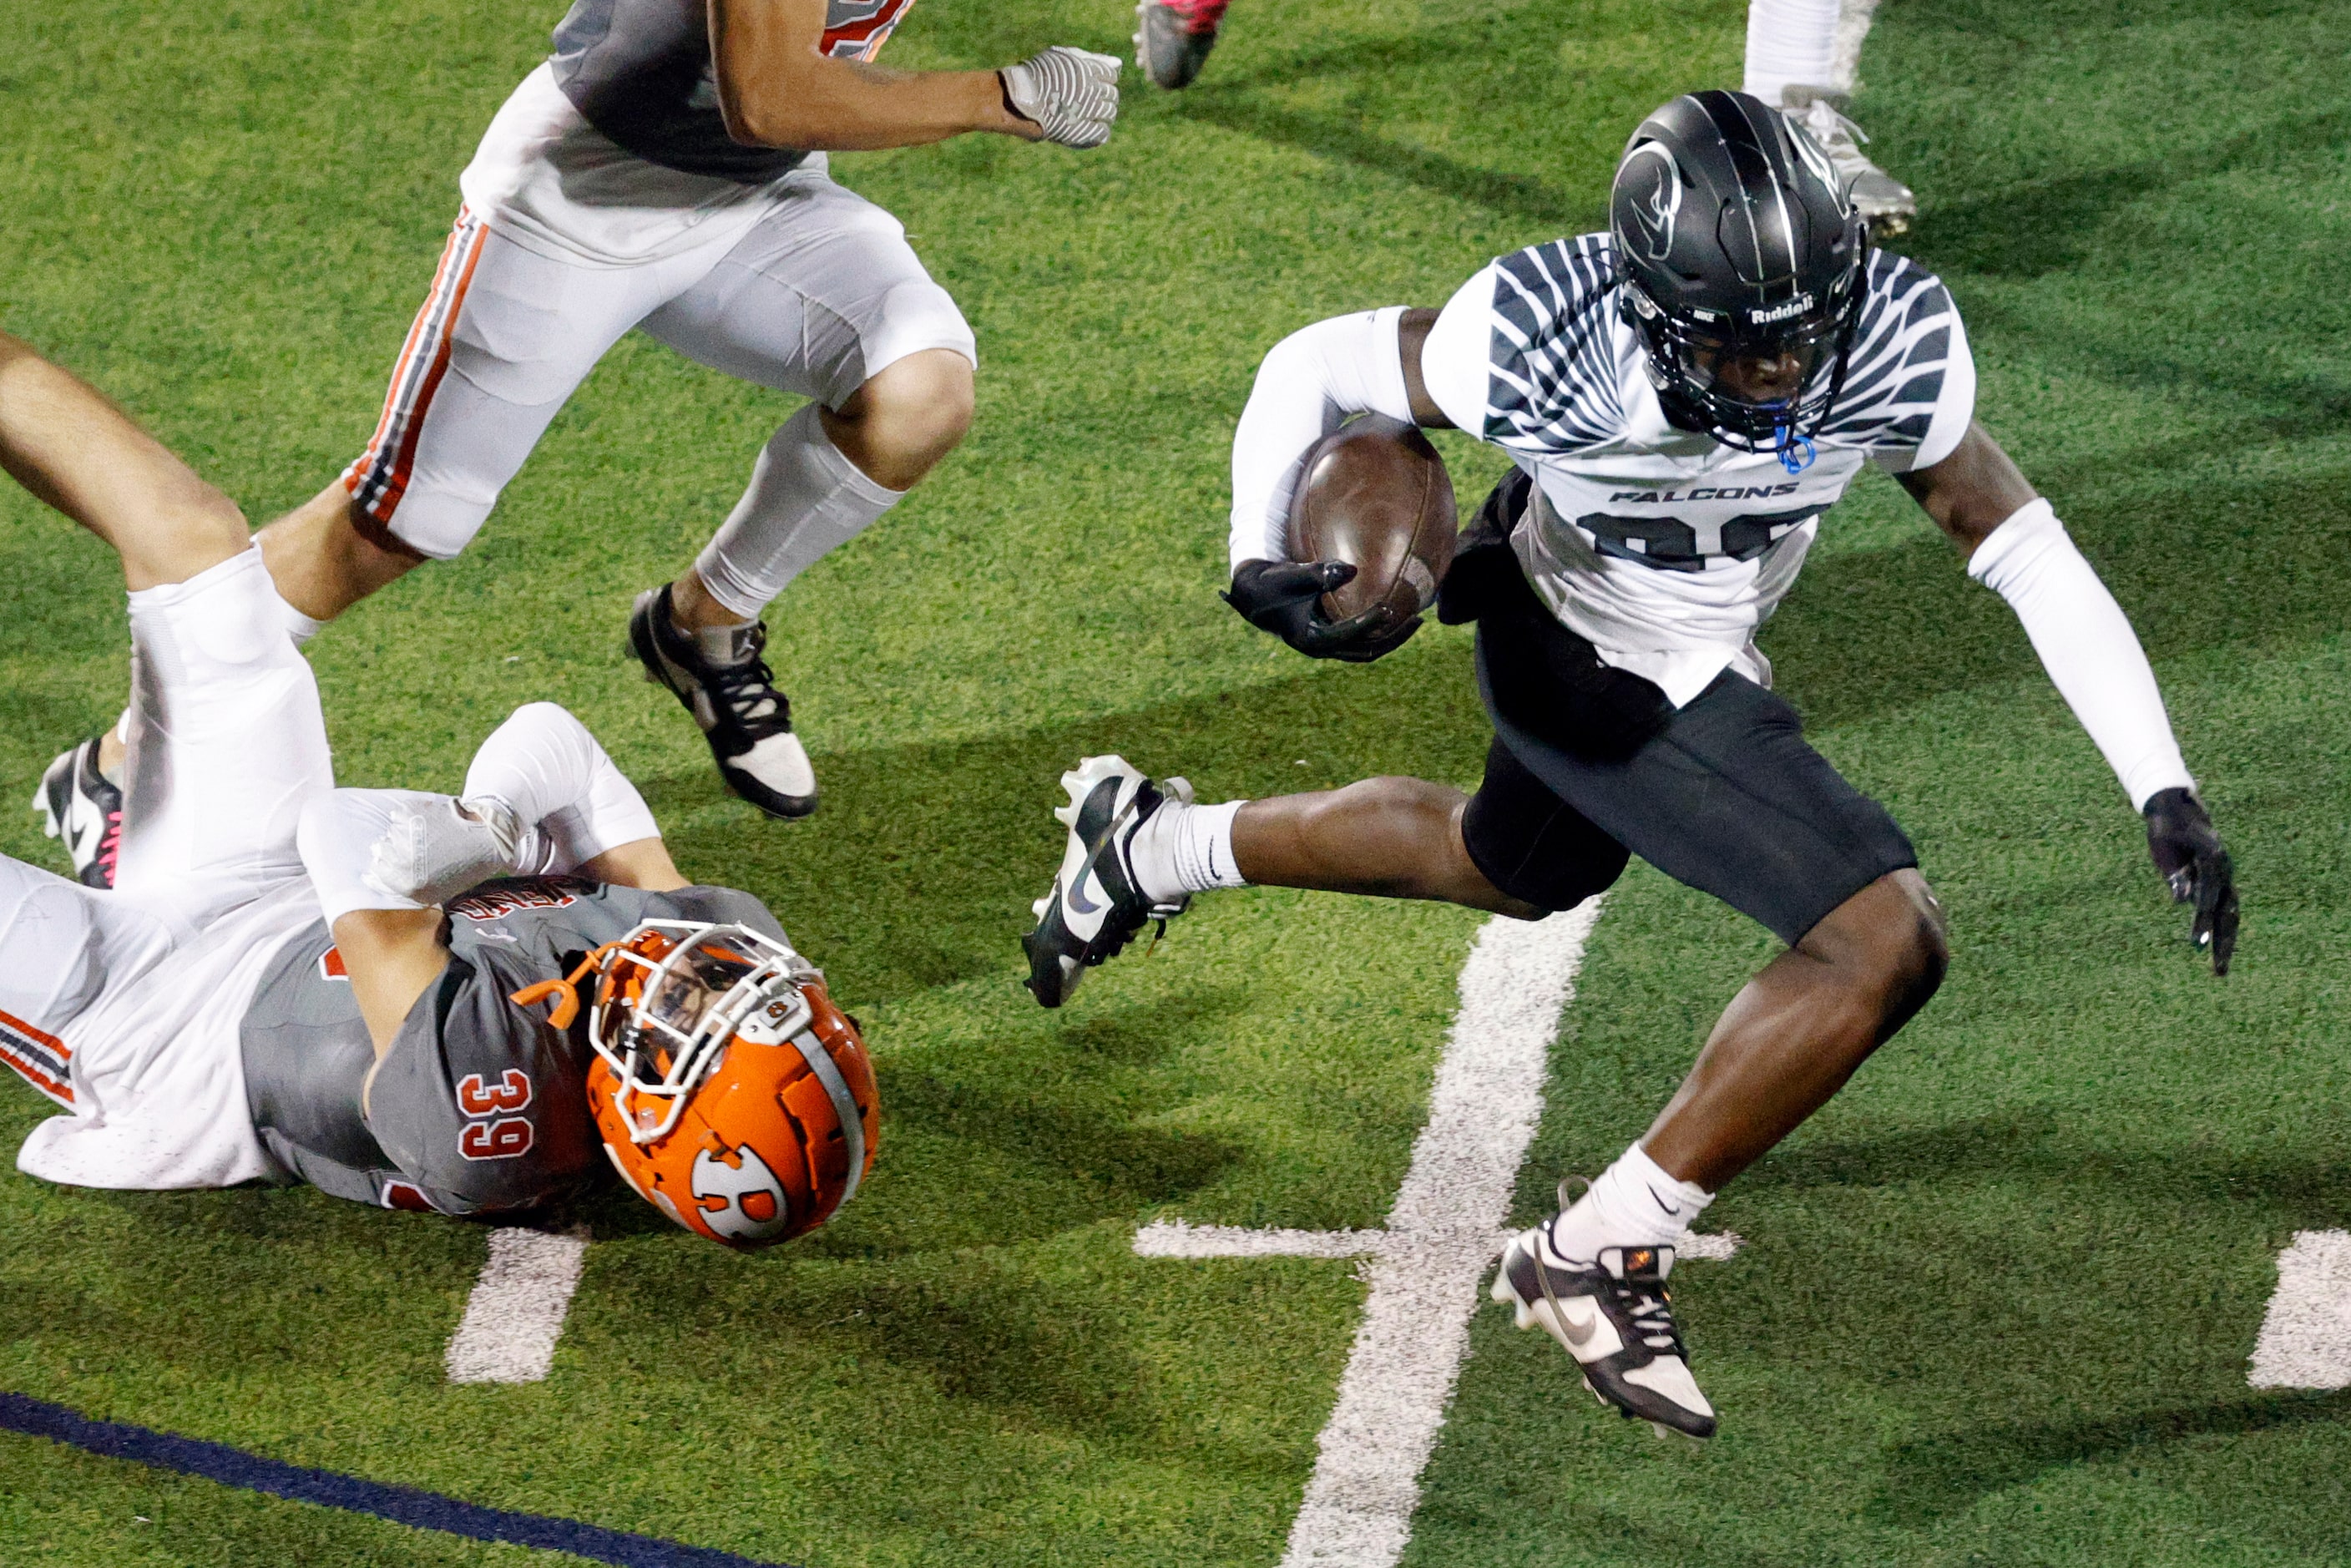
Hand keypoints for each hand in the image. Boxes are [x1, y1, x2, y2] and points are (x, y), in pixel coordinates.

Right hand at [364, 794, 522, 905]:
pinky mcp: (410, 816)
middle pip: (383, 849)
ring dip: (405, 830)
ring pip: (392, 831)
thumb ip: (408, 886)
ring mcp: (405, 838)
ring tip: (431, 833)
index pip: (379, 871)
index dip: (389, 862)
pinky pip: (399, 814)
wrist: (488, 837)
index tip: (401, 856)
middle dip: (397, 845)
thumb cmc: (466, 865)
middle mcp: (403, 863)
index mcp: (409, 886)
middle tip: (422, 843)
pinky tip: (431, 821)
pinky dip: (410, 815)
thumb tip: (376, 873)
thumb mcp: (437, 888)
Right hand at [999, 47, 1120, 147]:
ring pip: (1110, 113)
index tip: (1092, 83)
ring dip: (1103, 113)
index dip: (1104, 79)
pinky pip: (1102, 133)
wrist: (1019, 100)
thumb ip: (1092, 59)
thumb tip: (1119, 64)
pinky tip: (1089, 128)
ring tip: (1088, 113)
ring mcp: (1088, 112)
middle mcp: (1091, 91)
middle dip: (1104, 96)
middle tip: (1089, 100)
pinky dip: (1099, 130)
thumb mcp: (1063, 57)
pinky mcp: (1082, 132)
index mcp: (1087, 71)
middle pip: (1112, 95)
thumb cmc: (1038, 75)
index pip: (1110, 75)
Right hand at [1222, 558, 1421, 662]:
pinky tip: (1395, 614)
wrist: (1255, 596)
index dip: (1370, 623)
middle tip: (1418, 620)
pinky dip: (1379, 630)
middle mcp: (1321, 649)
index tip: (1390, 607)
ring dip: (1391, 637)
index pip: (1347, 634)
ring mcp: (1327, 646)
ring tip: (1416, 619)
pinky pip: (1361, 640)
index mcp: (1310, 639)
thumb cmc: (1273, 584)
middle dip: (1394, 638)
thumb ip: (1320, 573)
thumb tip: (1353, 569)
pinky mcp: (1331, 637)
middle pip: (1365, 651)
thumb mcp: (1293, 576)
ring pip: (1366, 649)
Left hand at [2143, 786, 2237, 974]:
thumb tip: (2181, 900)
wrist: (2177, 810)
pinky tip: (2215, 953)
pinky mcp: (2218, 884)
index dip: (2203, 921)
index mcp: (2212, 859)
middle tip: (2217, 972)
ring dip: (2224, 943)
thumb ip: (2174, 872)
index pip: (2208, 897)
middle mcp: (2224, 872)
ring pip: (2229, 916)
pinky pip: (2221, 912)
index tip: (2196, 944)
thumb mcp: (2163, 846)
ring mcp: (2223, 879)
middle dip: (2222, 942)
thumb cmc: (2166, 827)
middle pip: (2227, 913)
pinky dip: (2219, 931)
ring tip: (2218, 971)